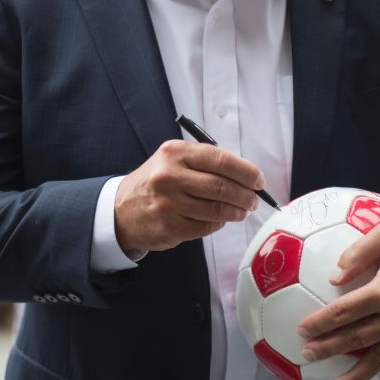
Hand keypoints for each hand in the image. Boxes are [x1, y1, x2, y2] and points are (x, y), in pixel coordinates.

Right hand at [113, 140, 263, 251]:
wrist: (121, 210)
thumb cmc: (156, 182)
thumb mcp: (173, 160)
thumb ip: (206, 162)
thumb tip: (246, 175)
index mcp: (174, 152)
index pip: (221, 159)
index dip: (246, 171)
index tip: (258, 180)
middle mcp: (170, 176)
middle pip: (222, 186)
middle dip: (246, 195)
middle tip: (254, 199)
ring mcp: (169, 203)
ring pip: (218, 209)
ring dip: (237, 212)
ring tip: (242, 211)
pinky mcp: (171, 227)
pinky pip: (207, 225)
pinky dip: (219, 222)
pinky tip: (219, 218)